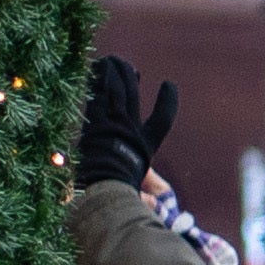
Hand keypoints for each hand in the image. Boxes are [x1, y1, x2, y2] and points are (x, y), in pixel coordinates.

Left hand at [75, 52, 179, 191]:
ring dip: (115, 71)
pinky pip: (98, 91)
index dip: (167, 101)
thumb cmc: (121, 189)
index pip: (162, 119)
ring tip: (112, 60)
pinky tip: (95, 66)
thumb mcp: (136, 192)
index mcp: (144, 144)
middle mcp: (131, 128)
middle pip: (132, 94)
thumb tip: (155, 204)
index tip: (168, 85)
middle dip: (130, 77)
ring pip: (116, 87)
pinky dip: (98, 77)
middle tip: (128, 67)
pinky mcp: (96, 118)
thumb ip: (146, 196)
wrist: (106, 180)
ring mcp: (114, 121)